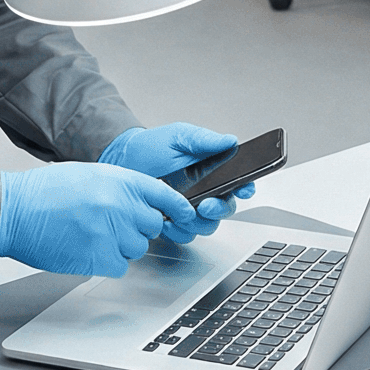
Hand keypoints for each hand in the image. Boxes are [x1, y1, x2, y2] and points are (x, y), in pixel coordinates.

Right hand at [0, 162, 207, 278]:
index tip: (185, 217)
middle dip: (136, 228)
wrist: (14, 211)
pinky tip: (85, 249)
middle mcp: (120, 204)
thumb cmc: (45, 192)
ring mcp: (111, 232)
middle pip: (151, 226)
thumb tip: (143, 203)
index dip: (177, 209)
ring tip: (90, 234)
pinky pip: (119, 266)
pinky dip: (105, 262)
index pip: (165, 195)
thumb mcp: (90, 175)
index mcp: (120, 180)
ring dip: (119, 246)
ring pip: (136, 249)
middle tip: (109, 225)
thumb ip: (120, 187)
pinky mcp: (99, 257)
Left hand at [100, 123, 253, 217]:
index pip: (238, 183)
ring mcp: (190, 208)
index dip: (245, 188)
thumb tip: (230, 140)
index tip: (243, 189)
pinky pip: (185, 234)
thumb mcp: (180, 136)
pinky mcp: (173, 220)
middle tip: (206, 205)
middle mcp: (206, 192)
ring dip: (197, 222)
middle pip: (226, 209)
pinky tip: (166, 219)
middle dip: (219, 210)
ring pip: (207, 225)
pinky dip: (178, 230)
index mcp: (213, 171)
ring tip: (182, 212)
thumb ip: (205, 139)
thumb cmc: (153, 146)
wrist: (125, 159)